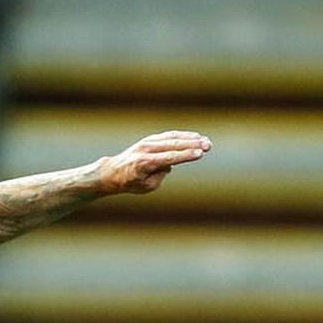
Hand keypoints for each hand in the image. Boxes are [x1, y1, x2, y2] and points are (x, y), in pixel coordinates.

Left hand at [97, 130, 211, 194]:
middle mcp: (146, 150)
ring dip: (190, 139)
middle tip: (208, 145)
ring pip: (172, 138)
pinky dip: (182, 135)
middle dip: (192, 145)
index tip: (200, 154)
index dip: (185, 155)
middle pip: (173, 145)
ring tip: (205, 141)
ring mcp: (147, 142)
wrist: (113, 171)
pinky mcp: (149, 139)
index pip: (169, 157)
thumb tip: (170, 164)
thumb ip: (160, 176)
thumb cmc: (130, 182)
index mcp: (144, 163)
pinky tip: (195, 136)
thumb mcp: (146, 186)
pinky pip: (168, 136)